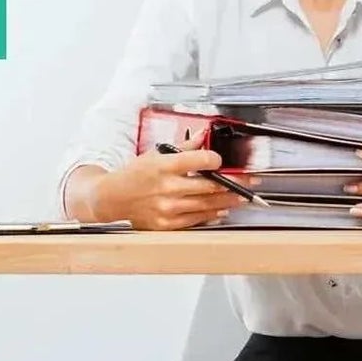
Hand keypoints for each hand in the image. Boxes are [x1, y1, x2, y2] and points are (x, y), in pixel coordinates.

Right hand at [91, 148, 247, 229]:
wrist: (112, 198)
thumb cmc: (133, 175)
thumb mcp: (155, 154)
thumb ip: (183, 148)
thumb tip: (203, 137)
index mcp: (164, 165)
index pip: (201, 161)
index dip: (216, 160)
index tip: (223, 161)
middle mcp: (167, 188)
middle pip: (210, 186)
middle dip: (234, 183)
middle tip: (249, 182)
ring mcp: (168, 208)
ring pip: (207, 204)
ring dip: (228, 201)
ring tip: (241, 197)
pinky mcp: (167, 224)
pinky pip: (196, 220)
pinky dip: (211, 215)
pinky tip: (221, 210)